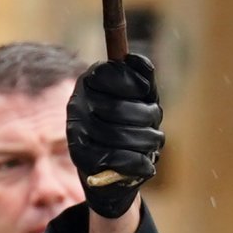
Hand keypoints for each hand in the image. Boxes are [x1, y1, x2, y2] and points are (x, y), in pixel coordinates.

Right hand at [66, 55, 163, 218]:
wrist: (110, 172)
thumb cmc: (129, 125)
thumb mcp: (140, 97)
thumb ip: (141, 76)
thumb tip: (136, 60)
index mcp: (89, 82)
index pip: (107, 74)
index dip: (131, 82)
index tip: (146, 91)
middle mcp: (77, 105)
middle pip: (116, 108)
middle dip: (146, 115)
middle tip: (157, 121)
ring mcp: (75, 133)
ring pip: (118, 135)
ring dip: (146, 139)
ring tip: (154, 142)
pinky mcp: (81, 159)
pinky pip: (114, 159)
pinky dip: (137, 163)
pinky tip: (148, 164)